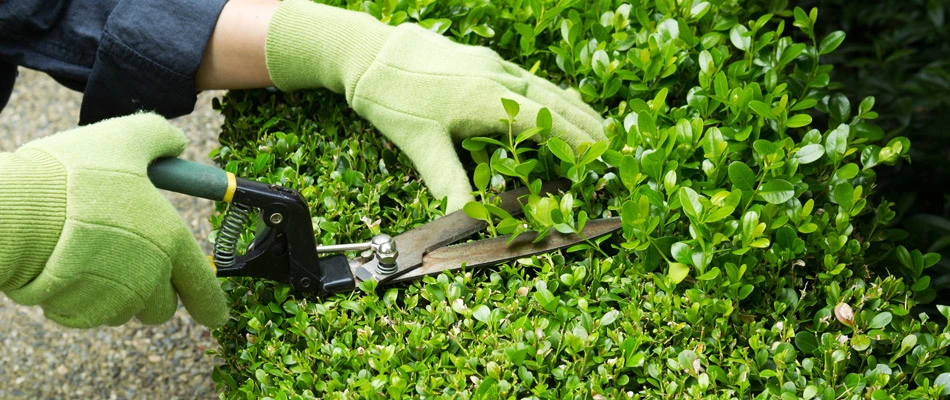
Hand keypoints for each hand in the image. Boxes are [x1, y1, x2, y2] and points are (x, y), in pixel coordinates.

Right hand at [0, 114, 227, 327]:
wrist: (17, 211)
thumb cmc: (75, 174)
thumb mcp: (126, 138)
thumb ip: (159, 138)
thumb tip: (175, 143)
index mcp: (171, 243)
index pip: (204, 288)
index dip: (211, 304)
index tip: (215, 316)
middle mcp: (150, 279)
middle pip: (162, 306)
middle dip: (152, 293)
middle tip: (128, 262)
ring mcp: (113, 300)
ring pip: (124, 310)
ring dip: (114, 293)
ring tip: (88, 256)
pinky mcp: (78, 312)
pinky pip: (86, 312)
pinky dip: (79, 297)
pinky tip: (63, 268)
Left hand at [264, 0, 605, 210]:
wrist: (368, 52)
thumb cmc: (392, 99)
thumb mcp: (420, 145)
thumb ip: (448, 182)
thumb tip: (467, 221)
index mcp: (488, 100)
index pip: (545, 124)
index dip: (575, 144)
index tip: (598, 162)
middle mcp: (498, 78)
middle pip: (555, 103)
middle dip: (587, 127)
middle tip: (614, 149)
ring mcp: (492, 64)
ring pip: (545, 87)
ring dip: (574, 108)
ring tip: (598, 126)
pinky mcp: (483, 59)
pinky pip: (529, 78)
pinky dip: (551, 94)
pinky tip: (554, 102)